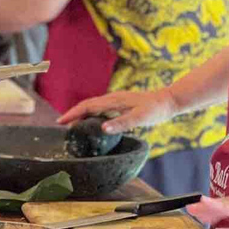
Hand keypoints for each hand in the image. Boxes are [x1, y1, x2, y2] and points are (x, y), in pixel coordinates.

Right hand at [56, 88, 178, 133]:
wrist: (168, 101)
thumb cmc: (155, 110)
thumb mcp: (140, 118)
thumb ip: (122, 123)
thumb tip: (102, 129)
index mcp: (114, 101)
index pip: (87, 106)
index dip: (73, 114)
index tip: (60, 122)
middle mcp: (112, 99)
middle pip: (87, 105)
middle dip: (73, 114)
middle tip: (61, 125)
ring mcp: (116, 101)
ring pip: (93, 107)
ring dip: (81, 114)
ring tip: (72, 126)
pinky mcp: (121, 105)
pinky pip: (101, 109)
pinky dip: (91, 115)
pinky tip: (92, 123)